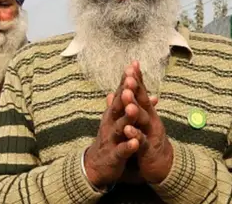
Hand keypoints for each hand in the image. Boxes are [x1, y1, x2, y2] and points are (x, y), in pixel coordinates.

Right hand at [83, 70, 148, 188]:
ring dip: (126, 117)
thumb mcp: (117, 119)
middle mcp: (110, 123)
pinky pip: (121, 150)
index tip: (133, 65)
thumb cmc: (110, 138)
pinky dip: (128, 146)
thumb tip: (136, 86)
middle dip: (124, 93)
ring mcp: (111, 138)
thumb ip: (127, 102)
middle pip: (118, 106)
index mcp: (113, 113)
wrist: (96, 166)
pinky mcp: (113, 155)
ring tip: (133, 108)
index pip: (120, 93)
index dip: (126, 80)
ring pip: (119, 126)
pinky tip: (135, 142)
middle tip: (131, 80)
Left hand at [123, 61, 172, 183]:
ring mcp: (151, 133)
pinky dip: (135, 135)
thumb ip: (134, 103)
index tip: (132, 64)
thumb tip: (125, 87)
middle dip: (136, 90)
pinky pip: (141, 141)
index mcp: (147, 111)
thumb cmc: (148, 138)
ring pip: (143, 120)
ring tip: (128, 102)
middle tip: (129, 77)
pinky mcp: (148, 148)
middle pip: (143, 102)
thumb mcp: (141, 119)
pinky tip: (128, 130)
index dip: (137, 79)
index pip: (141, 92)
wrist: (160, 164)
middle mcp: (151, 119)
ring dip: (135, 110)